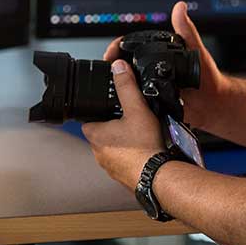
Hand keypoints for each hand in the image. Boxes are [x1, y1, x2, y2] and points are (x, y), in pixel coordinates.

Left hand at [81, 60, 164, 189]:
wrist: (158, 176)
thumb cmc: (145, 147)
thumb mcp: (136, 108)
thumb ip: (126, 86)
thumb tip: (118, 67)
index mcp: (96, 135)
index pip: (87, 119)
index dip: (97, 111)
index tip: (108, 107)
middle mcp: (99, 153)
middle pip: (101, 133)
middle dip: (113, 126)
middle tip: (129, 119)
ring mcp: (111, 167)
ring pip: (113, 149)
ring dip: (123, 142)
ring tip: (140, 135)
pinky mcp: (124, 176)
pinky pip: (125, 162)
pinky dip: (133, 156)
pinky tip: (146, 150)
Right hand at [103, 1, 229, 131]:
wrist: (214, 104)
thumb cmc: (209, 77)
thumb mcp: (196, 50)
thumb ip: (186, 30)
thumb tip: (180, 7)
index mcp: (160, 55)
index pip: (133, 47)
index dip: (119, 47)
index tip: (111, 52)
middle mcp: (153, 70)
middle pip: (124, 66)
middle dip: (112, 66)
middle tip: (106, 69)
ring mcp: (151, 88)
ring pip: (126, 84)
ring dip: (116, 84)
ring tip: (109, 85)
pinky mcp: (152, 105)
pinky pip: (135, 102)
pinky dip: (125, 101)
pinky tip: (121, 101)